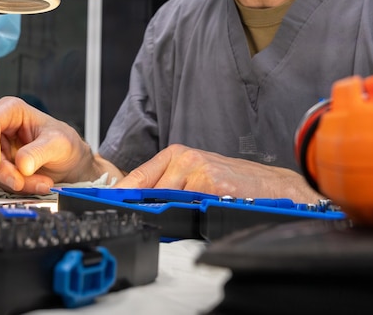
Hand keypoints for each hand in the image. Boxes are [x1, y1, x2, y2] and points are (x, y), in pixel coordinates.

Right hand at [0, 96, 114, 194]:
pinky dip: (16, 187)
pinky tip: (36, 185)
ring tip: (41, 183)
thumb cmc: (65, 144)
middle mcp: (0, 128)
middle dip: (3, 171)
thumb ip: (39, 152)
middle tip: (22, 183)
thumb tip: (22, 164)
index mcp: (11, 110)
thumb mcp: (58, 144)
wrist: (70, 163)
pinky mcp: (0, 167)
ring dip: (13, 181)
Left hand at [114, 144, 321, 200]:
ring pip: (165, 197)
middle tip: (134, 217)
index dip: (119, 192)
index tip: (102, 203)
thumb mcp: (196, 180)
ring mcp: (196, 167)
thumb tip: (138, 207)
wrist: (270, 186)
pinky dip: (187, 214)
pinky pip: (187, 204)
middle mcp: (183, 158)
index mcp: (176, 155)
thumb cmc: (233, 184)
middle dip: (141, 206)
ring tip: (181, 215)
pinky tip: (198, 213)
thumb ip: (168, 189)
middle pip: (146, 187)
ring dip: (166, 212)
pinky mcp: (210, 180)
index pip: (137, 176)